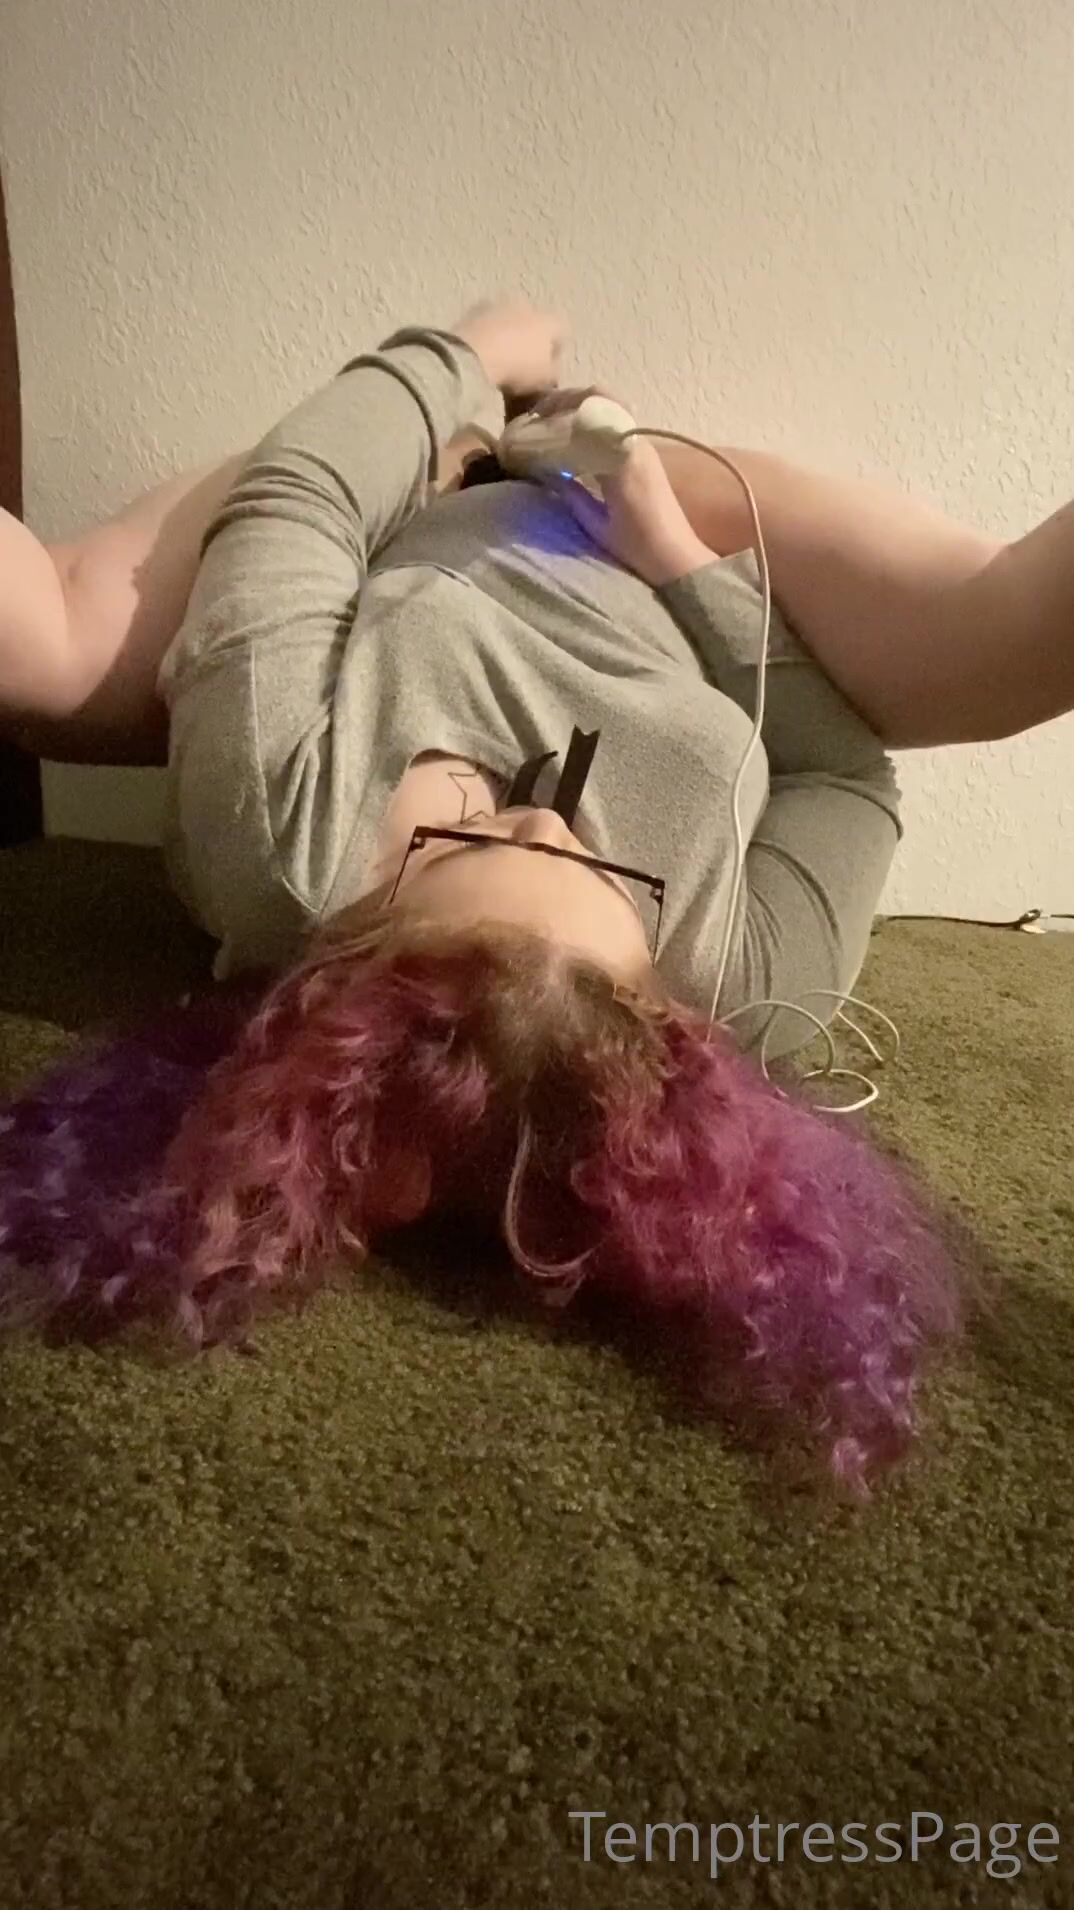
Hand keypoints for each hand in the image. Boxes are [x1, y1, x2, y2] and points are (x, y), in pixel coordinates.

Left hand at [450, 297, 569, 397]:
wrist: (474, 355)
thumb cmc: (518, 369)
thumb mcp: (543, 380)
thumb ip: (552, 374)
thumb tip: (552, 372)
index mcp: (550, 322)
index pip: (561, 334)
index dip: (555, 353)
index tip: (547, 370)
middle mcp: (528, 305)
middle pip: (534, 324)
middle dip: (530, 341)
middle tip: (521, 365)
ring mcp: (500, 304)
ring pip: (509, 321)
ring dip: (507, 336)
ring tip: (498, 360)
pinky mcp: (475, 308)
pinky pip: (487, 324)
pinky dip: (487, 335)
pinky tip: (480, 354)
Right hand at [536, 387, 716, 588]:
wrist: (676, 555)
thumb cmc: (636, 547)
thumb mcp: (596, 524)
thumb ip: (571, 494)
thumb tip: (548, 470)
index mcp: (621, 460)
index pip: (585, 415)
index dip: (555, 411)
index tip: (531, 421)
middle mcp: (635, 443)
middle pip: (600, 396)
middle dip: (566, 399)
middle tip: (539, 413)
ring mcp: (644, 444)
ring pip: (611, 403)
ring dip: (581, 405)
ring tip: (553, 419)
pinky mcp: (647, 452)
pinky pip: (618, 419)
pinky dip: (593, 418)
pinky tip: (575, 434)